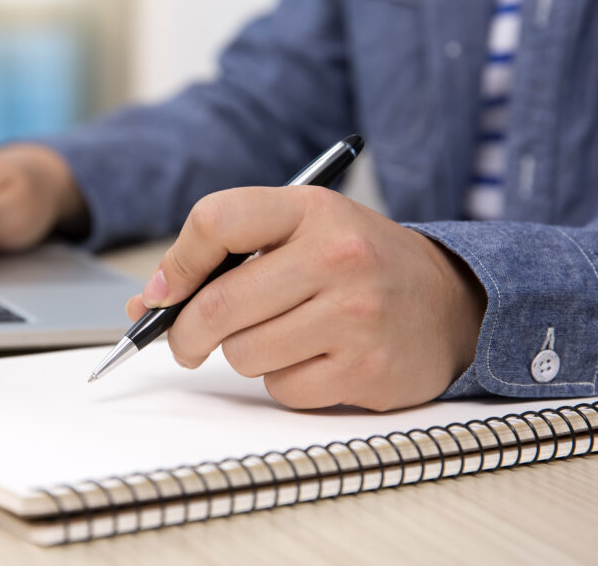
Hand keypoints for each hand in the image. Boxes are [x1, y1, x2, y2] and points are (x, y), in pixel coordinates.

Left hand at [126, 186, 485, 410]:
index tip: (162, 292)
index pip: (216, 220)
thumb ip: (227, 257)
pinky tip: (314, 358)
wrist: (450, 303)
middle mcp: (336, 256)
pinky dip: (283, 380)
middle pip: (218, 305)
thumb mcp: (301, 233)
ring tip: (280, 337)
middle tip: (184, 342)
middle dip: (185, 333)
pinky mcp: (367, 368)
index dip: (176, 262)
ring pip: (243, 353)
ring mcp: (355, 314)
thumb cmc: (356, 264)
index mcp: (310, 210)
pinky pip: (282, 387)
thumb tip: (147, 303)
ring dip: (244, 354)